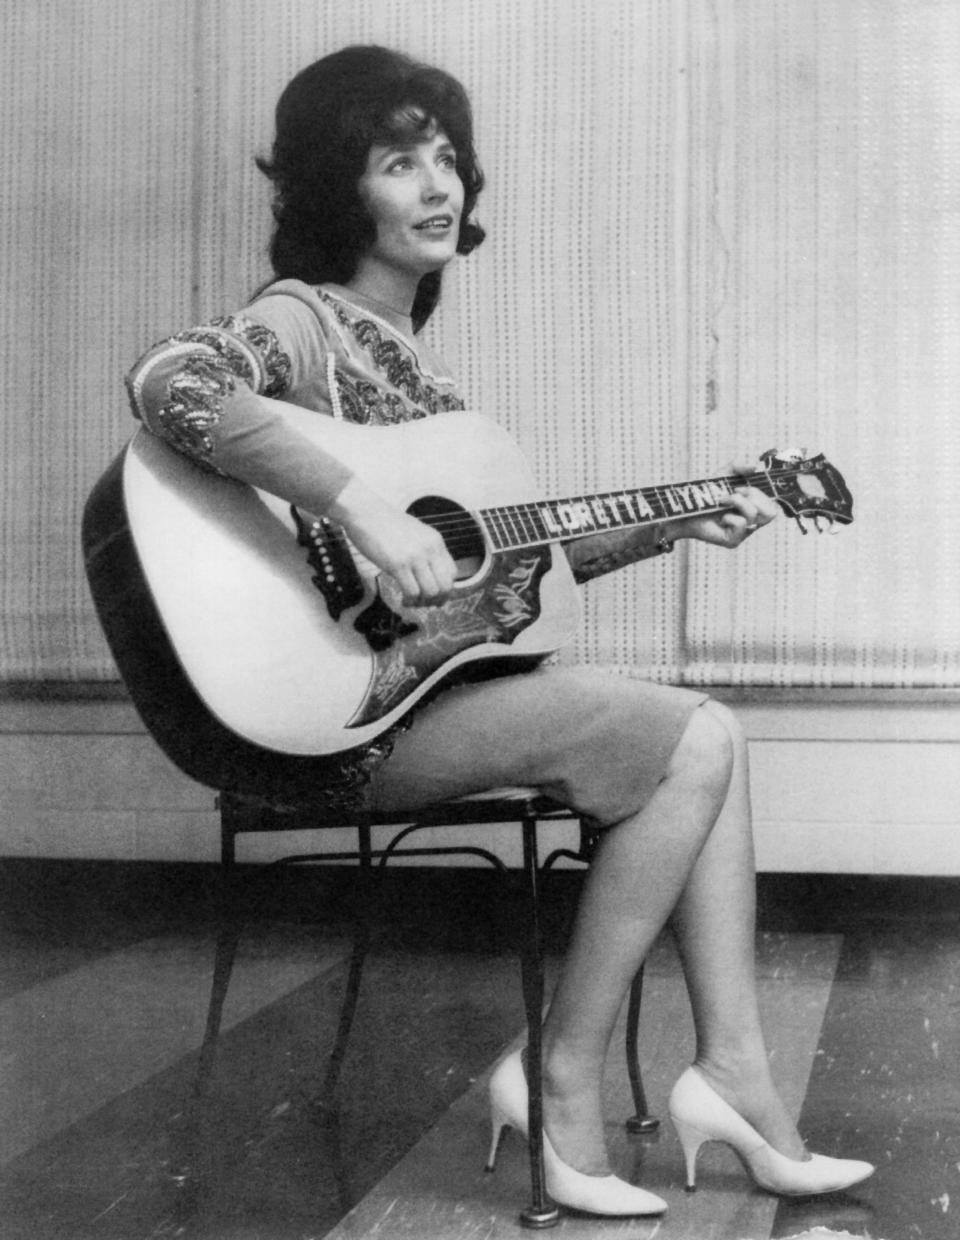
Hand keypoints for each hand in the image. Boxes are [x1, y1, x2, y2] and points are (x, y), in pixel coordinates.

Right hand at [327, 477, 456, 605]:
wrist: (364, 511)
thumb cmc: (385, 524)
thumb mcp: (415, 533)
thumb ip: (425, 550)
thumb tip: (431, 574)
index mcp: (436, 541)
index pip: (453, 573)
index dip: (446, 589)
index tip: (434, 595)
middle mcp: (429, 549)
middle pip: (445, 586)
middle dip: (437, 600)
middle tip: (424, 603)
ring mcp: (414, 557)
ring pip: (431, 592)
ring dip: (422, 603)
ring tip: (411, 601)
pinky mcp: (397, 564)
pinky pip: (412, 592)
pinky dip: (409, 601)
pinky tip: (403, 599)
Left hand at [666, 458, 778, 547]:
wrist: (685, 509)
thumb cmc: (706, 494)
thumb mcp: (723, 475)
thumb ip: (739, 466)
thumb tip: (756, 465)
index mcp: (754, 509)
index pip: (773, 506)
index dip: (762, 493)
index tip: (741, 487)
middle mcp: (751, 523)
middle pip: (771, 512)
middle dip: (753, 496)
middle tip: (734, 493)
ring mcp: (743, 534)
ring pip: (754, 515)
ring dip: (737, 501)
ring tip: (721, 501)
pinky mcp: (733, 541)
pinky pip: (741, 524)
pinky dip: (730, 515)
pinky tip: (719, 518)